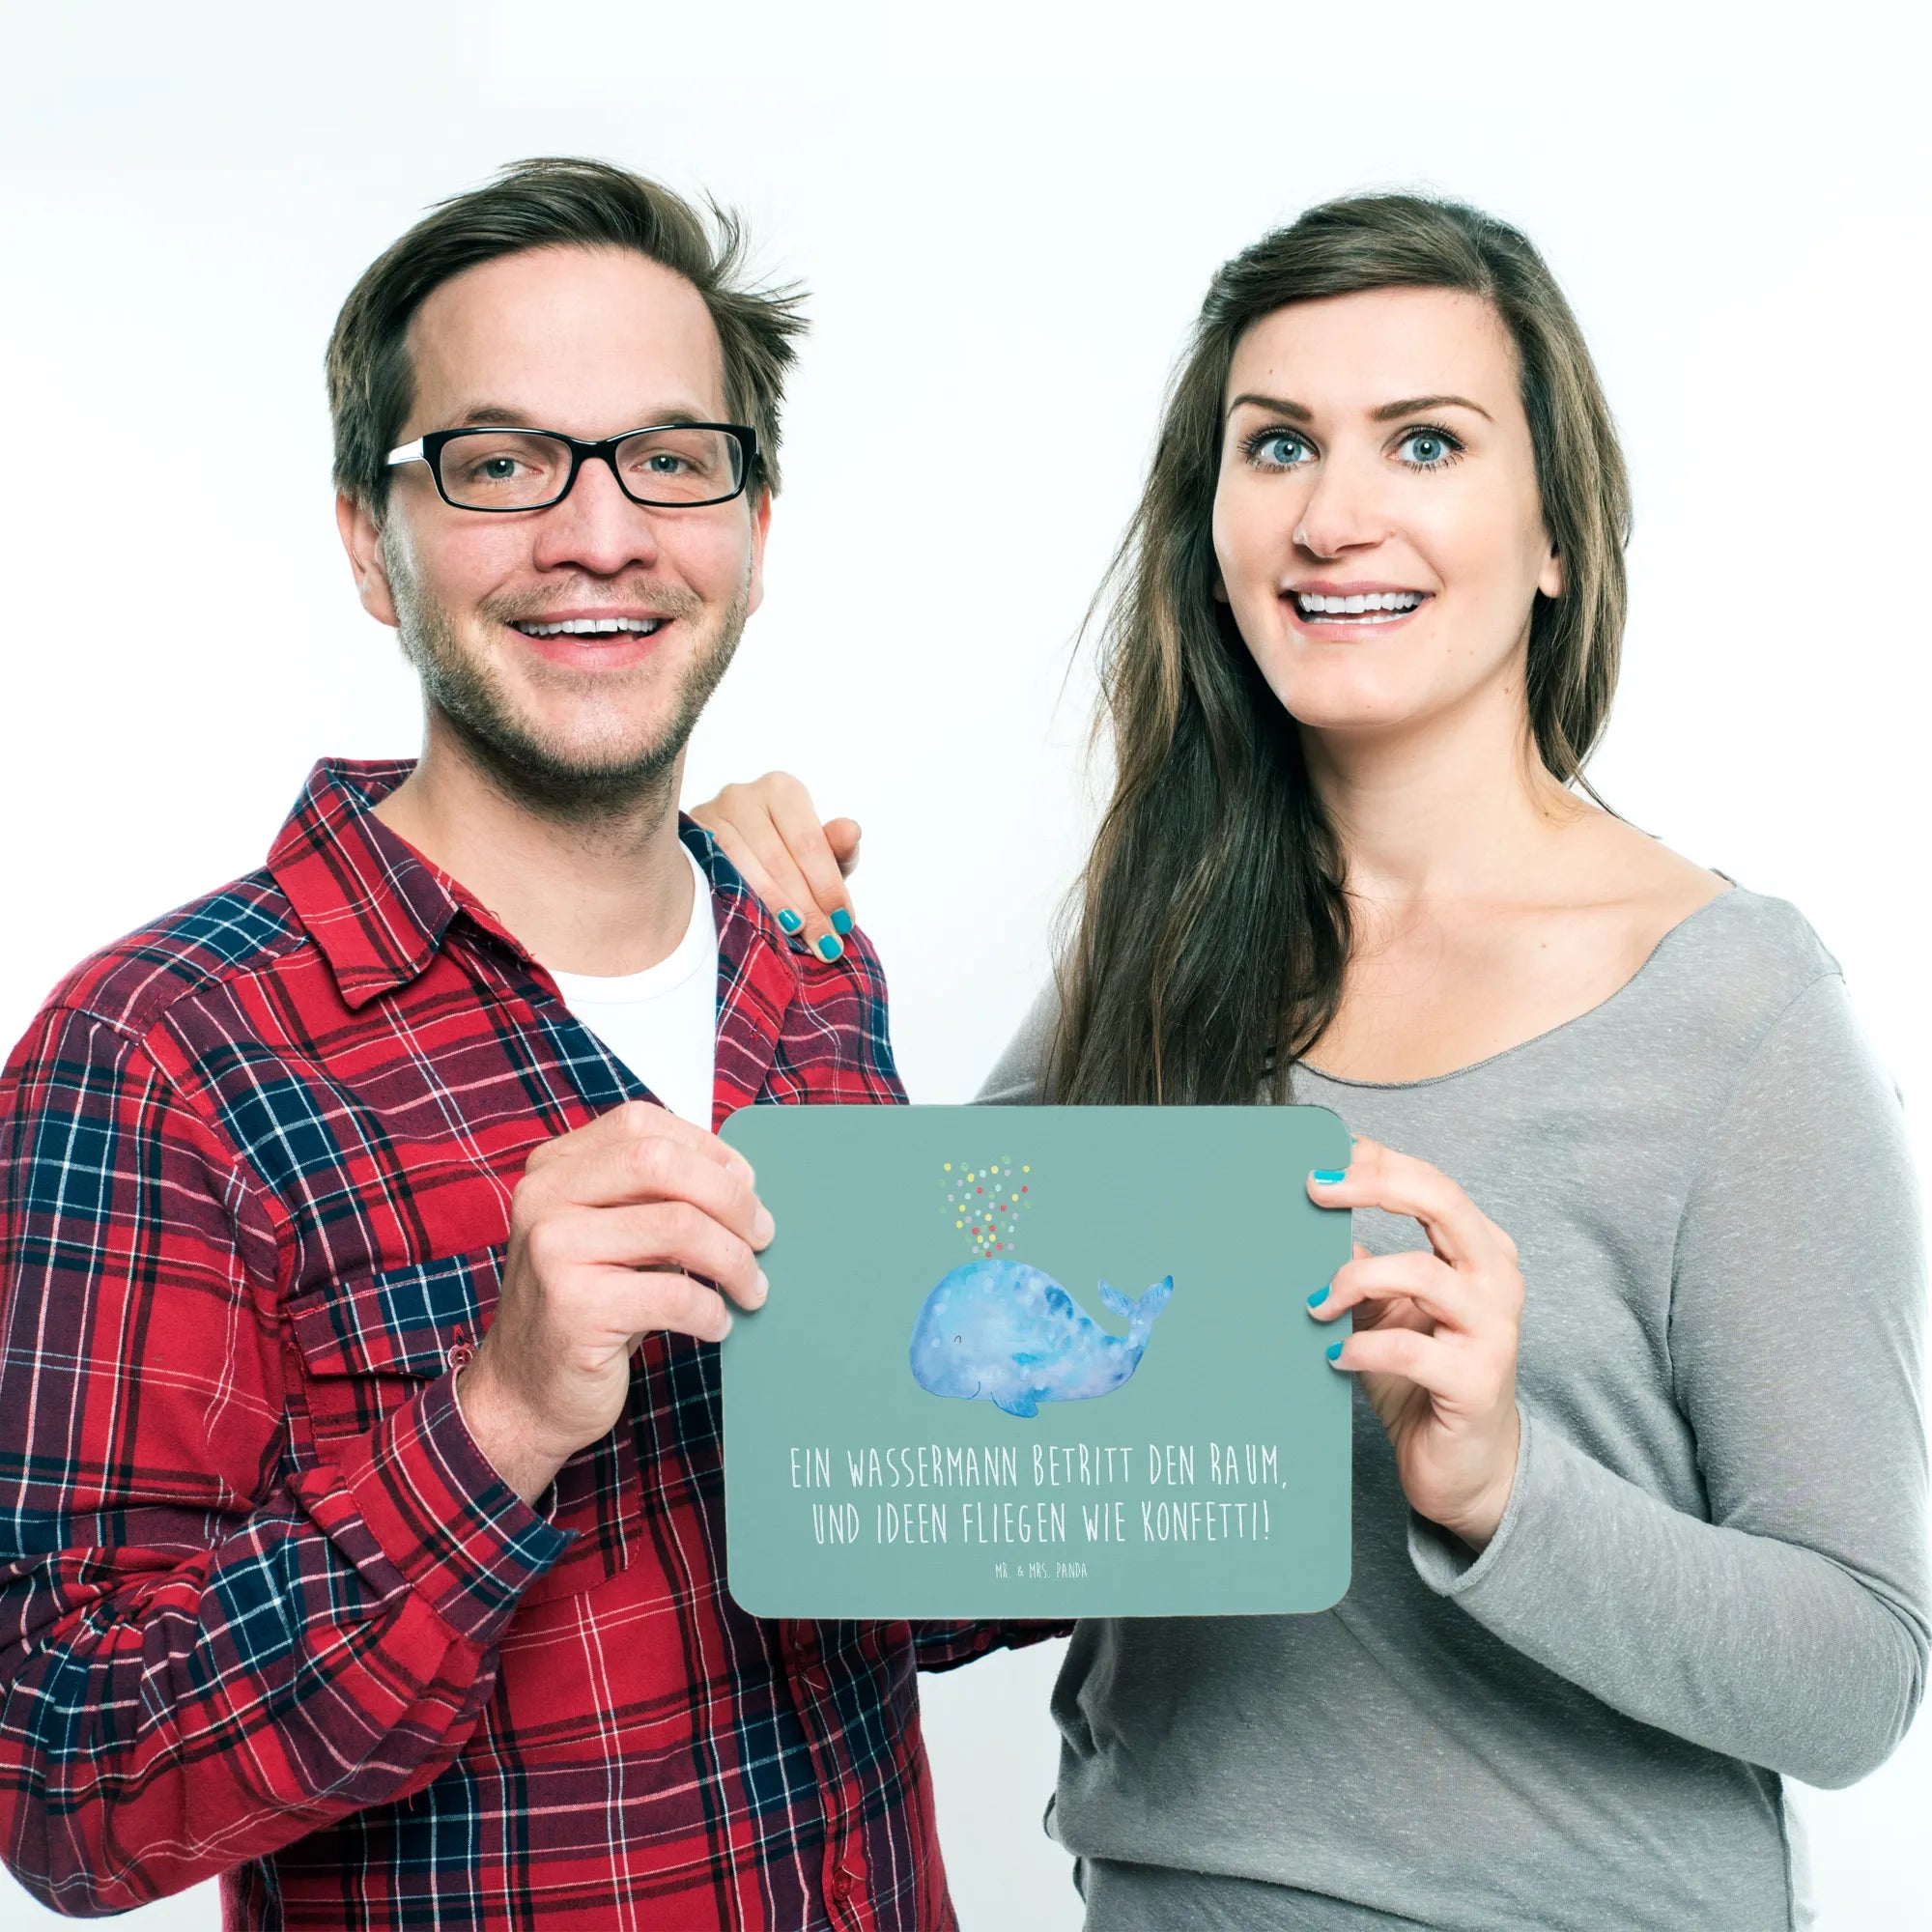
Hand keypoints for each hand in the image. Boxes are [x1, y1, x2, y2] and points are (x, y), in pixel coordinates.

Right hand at [457, 1101, 773, 1504]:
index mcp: (552, 1168)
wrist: (523, 1394)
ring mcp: (553, 1250)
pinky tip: (717, 1324)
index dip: (707, 1149)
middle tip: (763, 1236)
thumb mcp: (609, 1234)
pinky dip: (712, 1310)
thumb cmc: (584, 1308)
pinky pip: (675, 1294)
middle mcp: (544, 1198)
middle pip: (663, 1163)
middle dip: (731, 1198)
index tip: (746, 1185)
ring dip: (734, 1261)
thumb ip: (653, 1197)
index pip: (642, 1125)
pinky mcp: (575, 1308)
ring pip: (679, 1227)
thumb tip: (742, 1182)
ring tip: (751, 1288)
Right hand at [688, 771, 859, 959]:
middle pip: (778, 859)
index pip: (809, 843)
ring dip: (774, 908)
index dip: (828, 885)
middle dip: (806, 907)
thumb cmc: (786, 854)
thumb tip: (851, 831)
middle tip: (824, 944)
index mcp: (782, 790)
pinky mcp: (687, 841)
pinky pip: (714, 874)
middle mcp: (742, 795)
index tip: (843, 922)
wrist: (733, 858)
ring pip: (744, 869)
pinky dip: (739, 901)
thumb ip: (837, 847)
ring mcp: (709, 815)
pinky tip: (757, 923)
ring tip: (797, 937)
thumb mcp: (817, 854)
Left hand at [1304, 1135, 1523, 1549]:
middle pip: (1441, 1202)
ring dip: (1354, 1280)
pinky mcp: (1476, 1381)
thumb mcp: (1385, 1310)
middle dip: (1372, 1187)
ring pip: (1422, 1273)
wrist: (1465, 1466)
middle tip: (1314, 1190)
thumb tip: (1303, 1219)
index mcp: (1478, 1250)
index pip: (1431, 1183)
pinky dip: (1362, 1347)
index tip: (1321, 1156)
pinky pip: (1411, 1350)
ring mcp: (1492, 1329)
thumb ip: (1361, 1265)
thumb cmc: (1421, 1377)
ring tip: (1313, 1304)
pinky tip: (1334, 1355)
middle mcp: (1495, 1278)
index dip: (1378, 1161)